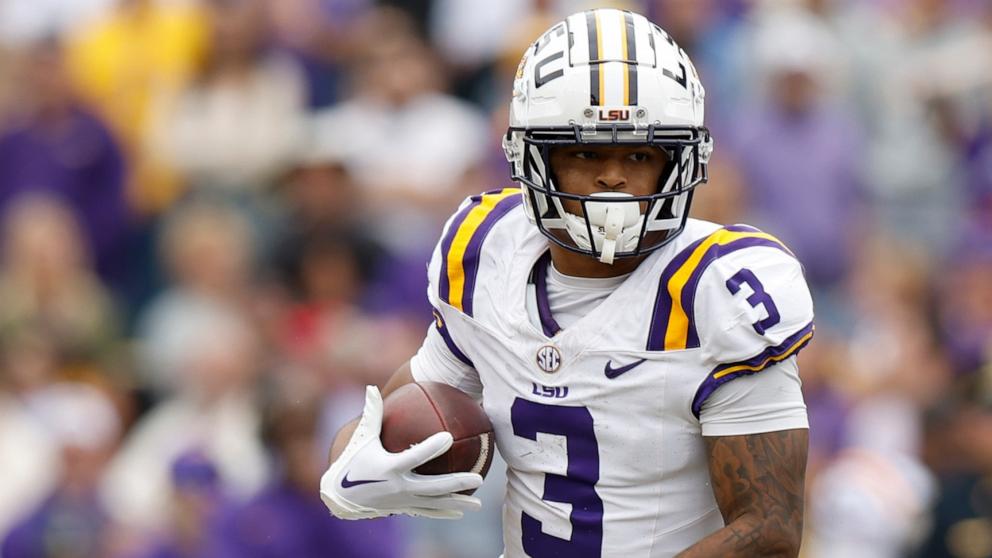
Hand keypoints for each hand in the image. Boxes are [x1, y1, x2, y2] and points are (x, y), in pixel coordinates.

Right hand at [319, 386, 483, 519]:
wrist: (340, 496)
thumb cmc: (353, 461)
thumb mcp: (361, 437)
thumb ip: (371, 414)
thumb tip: (372, 387)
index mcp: (390, 467)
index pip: (414, 457)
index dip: (431, 448)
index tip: (448, 437)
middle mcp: (398, 487)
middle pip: (433, 487)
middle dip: (456, 483)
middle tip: (478, 478)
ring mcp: (402, 501)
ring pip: (434, 504)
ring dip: (456, 504)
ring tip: (477, 505)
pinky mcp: (402, 508)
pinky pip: (426, 511)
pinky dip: (443, 512)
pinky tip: (461, 512)